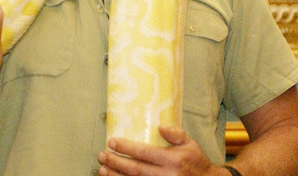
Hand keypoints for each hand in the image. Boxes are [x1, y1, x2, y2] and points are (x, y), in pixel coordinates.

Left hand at [97, 125, 223, 175]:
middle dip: (116, 162)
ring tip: (102, 169)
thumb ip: (176, 134)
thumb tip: (160, 126)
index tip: (111, 142)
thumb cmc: (195, 162)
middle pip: (136, 170)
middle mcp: (166, 175)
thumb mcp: (190, 144)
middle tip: (101, 155)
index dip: (126, 148)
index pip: (144, 153)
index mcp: (172, 160)